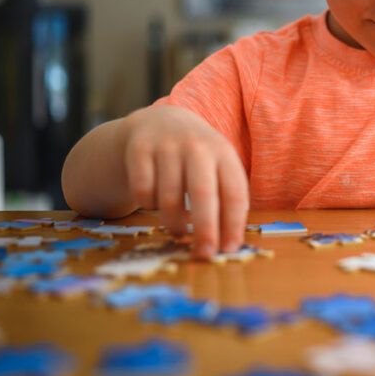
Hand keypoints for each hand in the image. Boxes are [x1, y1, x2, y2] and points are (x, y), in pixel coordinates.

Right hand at [122, 105, 248, 258]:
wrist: (159, 121)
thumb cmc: (196, 158)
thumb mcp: (217, 167)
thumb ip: (224, 198)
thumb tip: (227, 244)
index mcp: (224, 153)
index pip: (234, 192)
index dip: (233, 223)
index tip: (229, 249)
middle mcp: (197, 146)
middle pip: (203, 193)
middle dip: (205, 228)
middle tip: (204, 254)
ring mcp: (167, 145)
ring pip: (169, 197)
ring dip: (174, 223)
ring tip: (178, 229)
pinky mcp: (139, 149)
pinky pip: (143, 191)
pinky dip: (148, 205)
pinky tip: (155, 201)